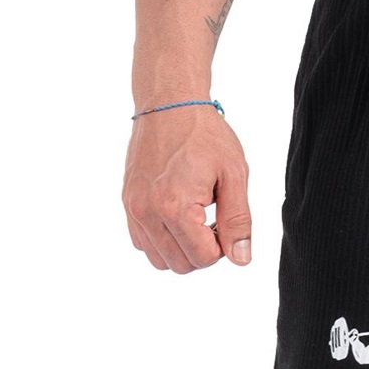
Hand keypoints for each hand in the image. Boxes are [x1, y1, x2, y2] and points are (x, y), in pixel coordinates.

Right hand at [122, 106, 251, 272]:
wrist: (169, 103)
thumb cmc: (204, 134)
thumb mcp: (234, 176)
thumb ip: (238, 222)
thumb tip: (240, 259)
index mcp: (174, 208)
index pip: (204, 258)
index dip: (223, 246)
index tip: (225, 220)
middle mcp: (147, 212)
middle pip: (181, 265)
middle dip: (202, 251)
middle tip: (212, 220)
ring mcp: (133, 208)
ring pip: (159, 259)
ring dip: (181, 249)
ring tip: (196, 219)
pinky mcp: (127, 203)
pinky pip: (142, 242)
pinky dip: (162, 240)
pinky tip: (178, 216)